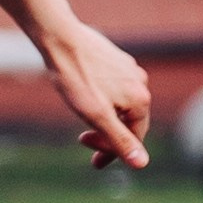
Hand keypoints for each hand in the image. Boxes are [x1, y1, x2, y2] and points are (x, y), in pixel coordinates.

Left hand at [43, 18, 150, 168]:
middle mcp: (141, 83)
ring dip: (103, 118)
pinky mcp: (116, 59)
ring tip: (81, 115)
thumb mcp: (96, 116)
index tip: (93, 162)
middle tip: (82, 140)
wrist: (60, 38)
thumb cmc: (75, 78)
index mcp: (140, 100)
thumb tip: (142, 164)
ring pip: (120, 105)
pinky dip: (102, 100)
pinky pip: (114, 88)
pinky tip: (85, 96)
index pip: (133, 139)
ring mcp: (129, 69)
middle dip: (106, 136)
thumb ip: (119, 140)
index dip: (112, 154)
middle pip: (128, 122)